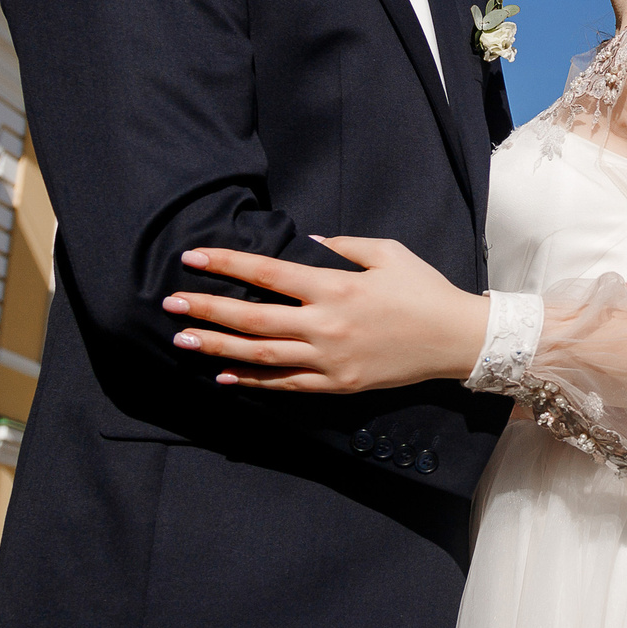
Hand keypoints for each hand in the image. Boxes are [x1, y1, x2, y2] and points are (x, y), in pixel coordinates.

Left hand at [163, 237, 488, 392]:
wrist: (456, 339)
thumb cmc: (424, 290)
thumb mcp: (388, 252)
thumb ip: (344, 246)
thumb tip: (308, 244)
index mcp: (336, 287)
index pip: (268, 274)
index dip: (227, 265)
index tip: (193, 258)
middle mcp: (326, 325)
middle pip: (253, 319)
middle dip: (207, 309)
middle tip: (170, 302)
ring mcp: (330, 359)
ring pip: (262, 356)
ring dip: (218, 348)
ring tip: (184, 341)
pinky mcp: (338, 384)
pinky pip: (287, 384)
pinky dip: (253, 382)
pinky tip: (224, 378)